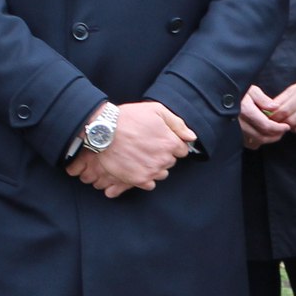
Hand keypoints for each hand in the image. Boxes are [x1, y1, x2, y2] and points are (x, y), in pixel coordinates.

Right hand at [67, 101, 195, 196]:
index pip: (182, 150)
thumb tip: (191, 137)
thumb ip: (177, 124)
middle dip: (162, 155)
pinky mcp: (138, 179)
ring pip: (161, 173)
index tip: (160, 140)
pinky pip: (150, 184)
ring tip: (140, 156)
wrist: (103, 130)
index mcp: (170, 142)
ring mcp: (151, 171)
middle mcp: (163, 159)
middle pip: (171, 162)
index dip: (171, 144)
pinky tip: (136, 167)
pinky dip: (145, 177)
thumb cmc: (129, 118)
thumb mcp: (156, 110)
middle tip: (147, 146)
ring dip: (154, 167)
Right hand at [238, 84, 291, 148]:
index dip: (278, 128)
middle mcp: (239, 124)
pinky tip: (262, 134)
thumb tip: (275, 107)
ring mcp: (235, 132)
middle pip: (262, 137)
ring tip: (275, 133)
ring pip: (255, 142)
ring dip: (267, 140)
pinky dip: (257, 141)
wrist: (221, 97)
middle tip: (283, 131)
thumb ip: (263, 99)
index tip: (286, 126)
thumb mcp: (251, 90)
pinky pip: (248, 144)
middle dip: (275, 136)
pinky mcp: (233, 136)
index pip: (266, 125)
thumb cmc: (237, 91)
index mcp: (245, 111)